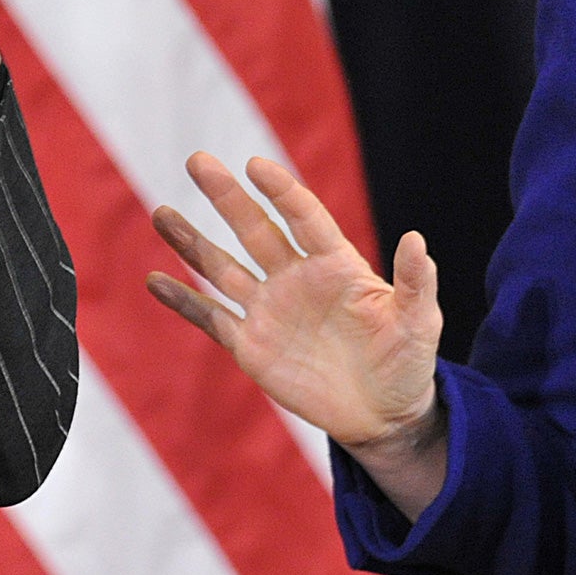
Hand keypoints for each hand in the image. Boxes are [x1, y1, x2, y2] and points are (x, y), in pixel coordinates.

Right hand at [146, 154, 444, 452]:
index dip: (281, 191)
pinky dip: (184, 301)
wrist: (384, 414)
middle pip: (255, 229)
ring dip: (192, 242)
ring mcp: (271, 310)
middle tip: (198, 160)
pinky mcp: (252, 346)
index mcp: (336, 264)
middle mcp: (296, 278)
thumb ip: (415, 282)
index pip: (303, 217)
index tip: (256, 166)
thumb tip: (417, 240)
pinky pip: (212, 318)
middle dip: (226, 196)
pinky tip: (155, 280)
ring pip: (223, 268)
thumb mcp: (420, 322)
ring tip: (161, 213)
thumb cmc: (408, 361)